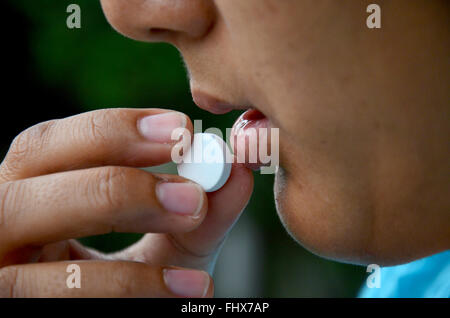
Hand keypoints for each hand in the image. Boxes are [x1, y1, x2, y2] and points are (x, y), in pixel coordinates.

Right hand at [0, 108, 252, 296]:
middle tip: (191, 196)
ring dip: (122, 248)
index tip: (180, 130)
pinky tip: (190, 287)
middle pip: (20, 197)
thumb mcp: (169, 244)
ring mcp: (0, 282)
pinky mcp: (16, 313)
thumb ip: (201, 213)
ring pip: (31, 265)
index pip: (44, 147)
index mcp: (28, 194)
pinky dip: (129, 289)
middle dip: (112, 188)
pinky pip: (58, 303)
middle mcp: (2, 232)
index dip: (108, 132)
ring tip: (195, 227)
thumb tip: (238, 174)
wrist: (116, 314)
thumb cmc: (133, 279)